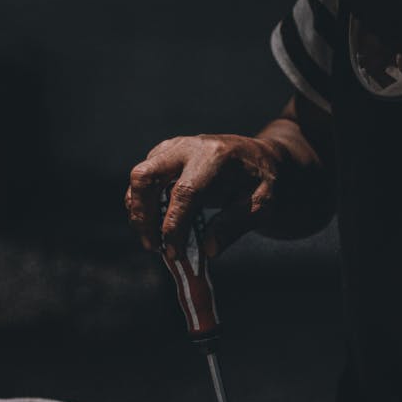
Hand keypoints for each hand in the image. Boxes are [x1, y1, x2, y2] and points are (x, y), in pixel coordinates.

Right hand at [125, 133, 286, 259]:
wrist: (257, 157)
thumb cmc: (261, 182)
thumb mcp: (262, 205)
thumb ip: (236, 225)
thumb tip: (209, 249)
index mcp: (215, 156)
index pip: (184, 192)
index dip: (174, 227)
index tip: (174, 254)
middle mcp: (188, 147)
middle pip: (146, 177)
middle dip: (143, 216)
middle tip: (153, 247)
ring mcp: (172, 149)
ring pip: (139, 179)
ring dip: (139, 214)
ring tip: (154, 243)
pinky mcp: (163, 156)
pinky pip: (143, 182)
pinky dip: (143, 207)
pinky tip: (156, 229)